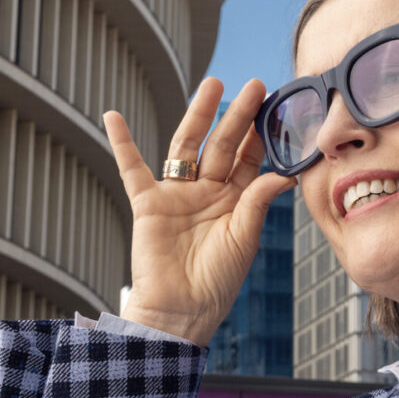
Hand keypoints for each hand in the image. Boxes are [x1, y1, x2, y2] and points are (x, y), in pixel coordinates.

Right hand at [102, 77, 296, 345]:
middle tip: (255, 85)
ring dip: (197, 116)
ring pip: (187, 147)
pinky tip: (113, 116)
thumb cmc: (217, 282)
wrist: (180, 312)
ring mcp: (177, 195)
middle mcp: (207, 192)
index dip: (262, 135)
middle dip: (238, 116)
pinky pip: (132, 168)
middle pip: (223, 145)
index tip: (277, 107)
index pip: (250, 160)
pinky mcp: (148, 204)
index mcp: (235, 201)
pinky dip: (122, 143)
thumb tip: (285, 174)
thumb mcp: (243, 239)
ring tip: (212, 85)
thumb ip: (257, 202)